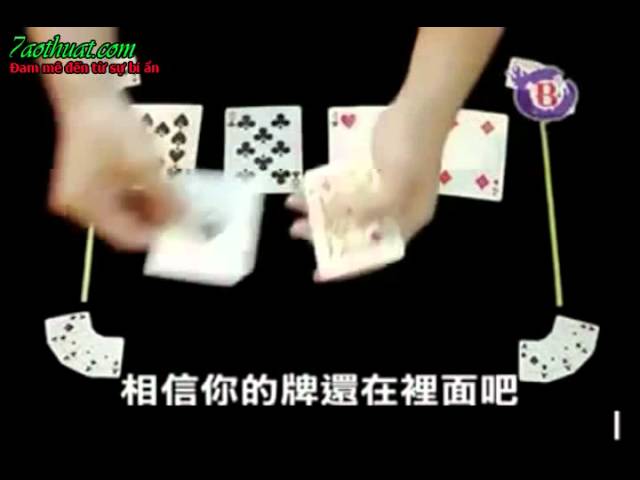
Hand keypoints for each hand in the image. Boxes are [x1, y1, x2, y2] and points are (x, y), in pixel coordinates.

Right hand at [48, 94, 180, 250]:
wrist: (88, 91)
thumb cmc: (110, 129)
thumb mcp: (145, 167)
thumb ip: (167, 198)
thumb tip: (186, 219)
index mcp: (85, 207)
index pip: (127, 238)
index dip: (157, 236)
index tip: (182, 231)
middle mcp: (78, 205)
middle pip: (124, 224)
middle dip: (155, 220)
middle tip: (183, 216)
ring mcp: (81, 189)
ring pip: (122, 209)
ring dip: (149, 206)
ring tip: (176, 201)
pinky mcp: (88, 175)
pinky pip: (116, 194)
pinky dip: (138, 193)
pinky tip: (159, 187)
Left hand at [285, 99, 452, 279]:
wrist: (418, 105)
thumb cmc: (413, 147)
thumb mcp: (397, 181)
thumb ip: (371, 206)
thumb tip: (345, 222)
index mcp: (408, 220)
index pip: (375, 253)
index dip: (347, 266)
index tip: (318, 273)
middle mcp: (393, 211)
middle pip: (355, 232)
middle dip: (325, 234)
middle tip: (297, 231)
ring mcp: (380, 191)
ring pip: (344, 210)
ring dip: (319, 209)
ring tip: (293, 206)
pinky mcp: (367, 173)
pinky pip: (341, 188)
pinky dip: (323, 190)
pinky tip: (303, 187)